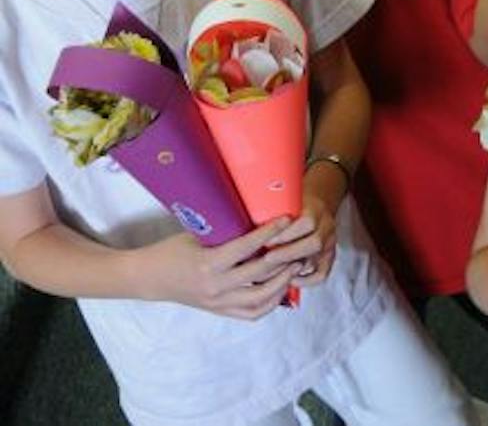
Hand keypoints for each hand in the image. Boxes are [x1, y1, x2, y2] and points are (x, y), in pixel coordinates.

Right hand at [140, 218, 307, 319]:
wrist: (149, 278)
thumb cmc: (172, 250)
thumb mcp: (197, 235)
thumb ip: (225, 232)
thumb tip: (256, 215)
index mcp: (208, 264)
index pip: (247, 247)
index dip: (269, 232)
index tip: (286, 219)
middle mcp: (215, 286)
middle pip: (259, 273)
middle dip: (283, 258)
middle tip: (299, 244)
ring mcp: (218, 302)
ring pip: (261, 298)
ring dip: (282, 282)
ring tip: (295, 266)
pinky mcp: (219, 311)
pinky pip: (251, 312)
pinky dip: (270, 302)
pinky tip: (281, 288)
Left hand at [267, 189, 337, 287]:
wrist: (311, 207)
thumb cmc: (290, 205)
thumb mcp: (284, 200)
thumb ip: (271, 210)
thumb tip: (247, 222)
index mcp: (317, 209)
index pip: (307, 222)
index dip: (286, 233)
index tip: (266, 240)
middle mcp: (327, 227)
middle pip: (314, 243)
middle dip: (288, 253)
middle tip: (266, 258)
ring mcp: (330, 244)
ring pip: (316, 262)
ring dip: (292, 268)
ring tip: (271, 272)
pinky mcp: (329, 259)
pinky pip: (321, 275)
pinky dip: (305, 280)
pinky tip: (288, 280)